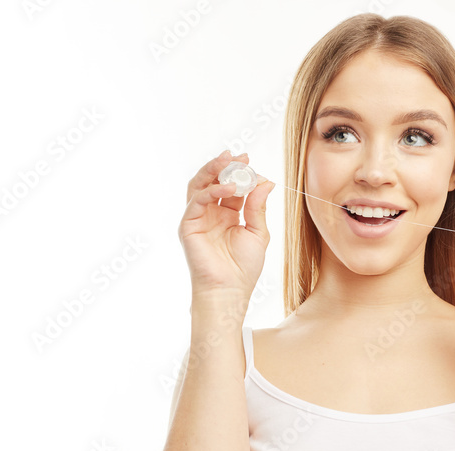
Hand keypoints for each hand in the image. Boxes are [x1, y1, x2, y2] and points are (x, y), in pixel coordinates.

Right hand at [179, 150, 275, 298]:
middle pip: (213, 181)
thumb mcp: (258, 232)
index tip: (254, 166)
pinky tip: (229, 188)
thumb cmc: (244, 267)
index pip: (232, 187)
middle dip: (226, 166)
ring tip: (230, 160)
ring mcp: (197, 218)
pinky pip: (197, 200)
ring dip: (214, 170)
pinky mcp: (188, 225)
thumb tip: (266, 181)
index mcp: (227, 215)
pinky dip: (212, 190)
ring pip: (200, 185)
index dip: (242, 175)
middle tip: (241, 156)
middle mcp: (210, 214)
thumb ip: (258, 206)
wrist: (230, 290)